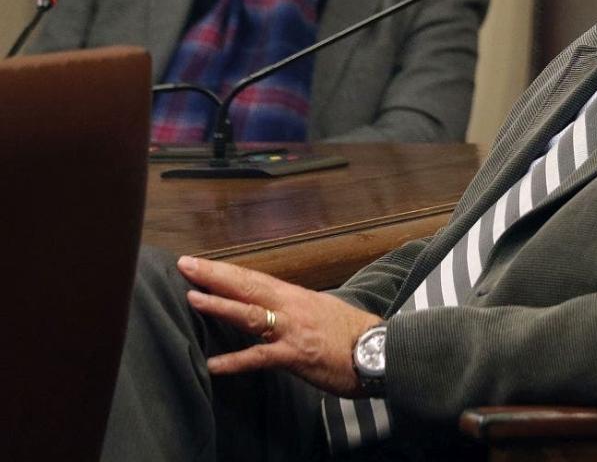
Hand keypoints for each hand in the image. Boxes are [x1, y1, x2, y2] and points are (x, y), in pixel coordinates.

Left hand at [177, 255, 380, 396]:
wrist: (379, 350)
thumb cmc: (352, 334)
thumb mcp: (321, 311)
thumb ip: (295, 309)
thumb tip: (274, 308)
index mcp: (295, 296)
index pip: (254, 278)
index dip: (225, 270)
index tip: (199, 262)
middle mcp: (291, 307)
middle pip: (248, 286)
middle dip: (215, 275)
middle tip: (186, 264)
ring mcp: (292, 330)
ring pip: (251, 314)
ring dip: (220, 306)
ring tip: (192, 298)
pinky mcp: (295, 355)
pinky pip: (260, 358)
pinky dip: (235, 361)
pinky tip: (213, 365)